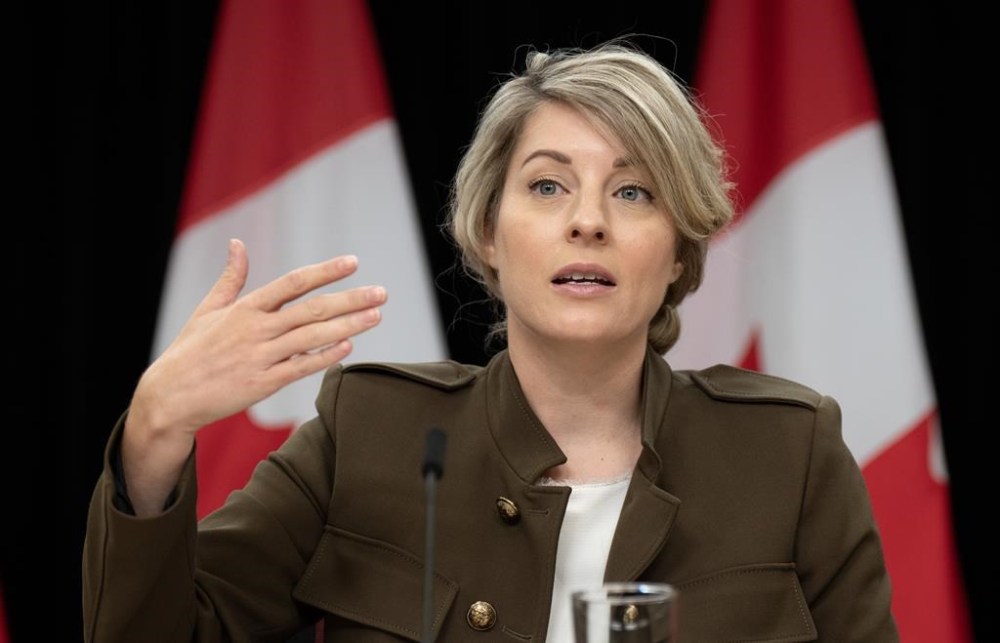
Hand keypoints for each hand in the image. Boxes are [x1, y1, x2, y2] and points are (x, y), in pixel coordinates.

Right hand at [122, 239, 385, 512]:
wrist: (170, 396)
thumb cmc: (191, 351)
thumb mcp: (208, 309)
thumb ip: (231, 278)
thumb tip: (237, 243)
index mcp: (245, 308)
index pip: (293, 282)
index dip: (325, 271)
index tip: (353, 262)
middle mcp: (256, 329)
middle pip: (312, 309)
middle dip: (350, 299)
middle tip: (381, 293)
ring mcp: (260, 357)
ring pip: (312, 337)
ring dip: (348, 325)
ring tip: (376, 316)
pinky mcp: (262, 384)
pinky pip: (300, 367)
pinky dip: (325, 356)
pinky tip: (348, 346)